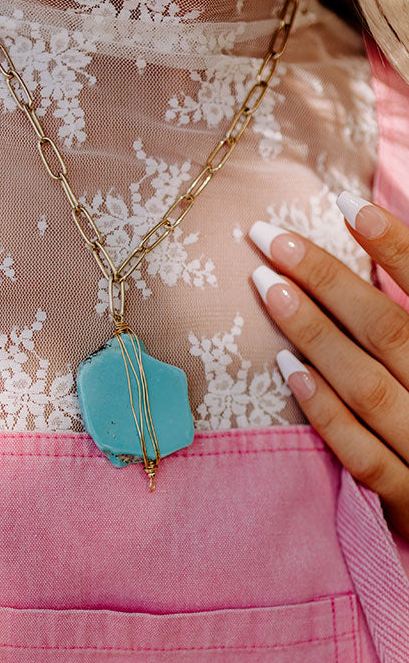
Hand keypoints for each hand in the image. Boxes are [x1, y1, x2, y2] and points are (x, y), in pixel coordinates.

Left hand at [248, 191, 408, 541]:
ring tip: (266, 286)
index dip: (397, 248)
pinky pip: (364, 455)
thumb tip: (379, 267)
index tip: (348, 206)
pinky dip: (327, 413)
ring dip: (315, 335)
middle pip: (388, 329)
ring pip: (369, 385)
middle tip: (270, 239)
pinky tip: (289, 373)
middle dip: (327, 279)